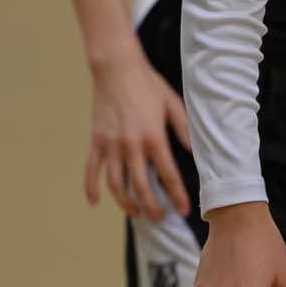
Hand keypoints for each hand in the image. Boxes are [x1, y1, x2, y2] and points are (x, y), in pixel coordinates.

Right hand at [86, 51, 192, 218]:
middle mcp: (130, 145)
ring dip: (126, 203)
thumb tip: (195, 153)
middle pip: (141, 186)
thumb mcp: (173, 105)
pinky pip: (92, 169)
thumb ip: (184, 130)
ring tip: (136, 214)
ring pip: (116, 183)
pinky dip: (90, 187)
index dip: (177, 196)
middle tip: (160, 218)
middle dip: (151, 206)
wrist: (116, 68)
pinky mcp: (96, 140)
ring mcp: (110, 144)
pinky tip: (94, 202)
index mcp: (153, 138)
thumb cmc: (148, 85)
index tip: (183, 211)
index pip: (168, 175)